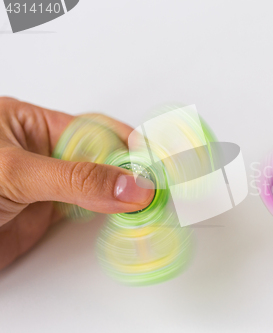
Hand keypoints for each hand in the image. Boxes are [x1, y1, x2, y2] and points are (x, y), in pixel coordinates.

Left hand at [0, 98, 153, 268]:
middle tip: (159, 186)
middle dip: (131, 171)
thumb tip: (130, 185)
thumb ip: (76, 179)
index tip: (154, 163)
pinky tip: (128, 218)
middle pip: (101, 158)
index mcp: (32, 125)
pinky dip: (112, 219)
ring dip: (124, 197)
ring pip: (98, 188)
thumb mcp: (15, 171)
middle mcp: (43, 155)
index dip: (127, 144)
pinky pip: (88, 215)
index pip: (93, 129)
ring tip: (152, 204)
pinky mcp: (47, 219)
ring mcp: (47, 188)